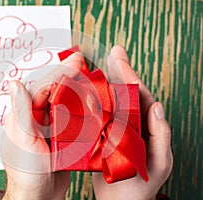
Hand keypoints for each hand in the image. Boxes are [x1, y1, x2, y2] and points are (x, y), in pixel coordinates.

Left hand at [1, 52, 83, 199]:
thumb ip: (21, 112)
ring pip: (62, 102)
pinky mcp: (59, 138)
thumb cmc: (26, 173)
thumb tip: (15, 82)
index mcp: (23, 116)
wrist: (37, 197)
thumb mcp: (23, 141)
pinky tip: (89, 102)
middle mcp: (34, 118)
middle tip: (83, 63)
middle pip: (52, 91)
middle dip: (68, 76)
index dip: (59, 73)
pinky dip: (79, 108)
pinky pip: (69, 118)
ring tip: (89, 78)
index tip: (76, 62)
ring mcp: (47, 127)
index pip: (41, 87)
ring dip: (75, 89)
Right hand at [92, 45, 172, 199]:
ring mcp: (118, 129)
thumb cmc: (139, 188)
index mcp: (147, 128)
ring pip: (114, 102)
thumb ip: (161, 136)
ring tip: (101, 64)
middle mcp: (133, 125)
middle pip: (128, 94)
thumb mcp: (158, 163)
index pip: (141, 97)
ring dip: (108, 82)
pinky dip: (96, 101)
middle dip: (122, 71)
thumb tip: (158, 107)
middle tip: (114, 51)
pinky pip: (101, 115)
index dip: (132, 76)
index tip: (120, 59)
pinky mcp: (104, 136)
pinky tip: (88, 91)